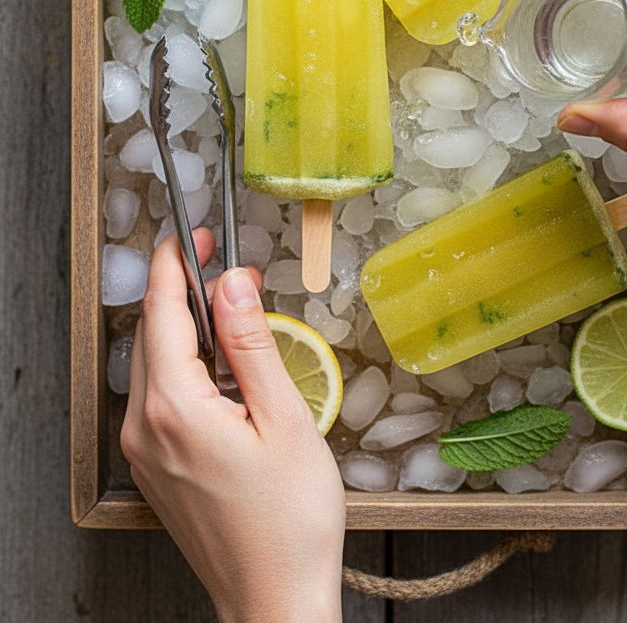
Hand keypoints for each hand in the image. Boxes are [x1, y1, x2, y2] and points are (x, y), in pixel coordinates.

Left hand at [122, 229, 345, 622]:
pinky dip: (187, 367)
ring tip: (235, 316)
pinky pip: (160, 397)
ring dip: (187, 329)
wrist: (276, 600)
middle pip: (153, 333)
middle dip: (184, 290)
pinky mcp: (156, 468)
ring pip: (154, 364)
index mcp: (174, 409)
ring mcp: (146, 452)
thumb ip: (252, 343)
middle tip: (225, 265)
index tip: (198, 233)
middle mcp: (146, 428)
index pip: (163, 311)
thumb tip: (231, 282)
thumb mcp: (285, 417)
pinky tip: (227, 374)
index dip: (179, 263)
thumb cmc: (290, 521)